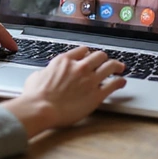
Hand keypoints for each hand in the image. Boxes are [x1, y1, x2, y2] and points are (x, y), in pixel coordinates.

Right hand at [3, 46, 125, 137]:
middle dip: (103, 58)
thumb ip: (46, 71)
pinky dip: (120, 82)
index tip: (89, 57)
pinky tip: (122, 82)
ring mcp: (90, 80)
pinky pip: (114, 84)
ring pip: (110, 66)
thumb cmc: (35, 95)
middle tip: (106, 61)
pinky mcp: (96, 95)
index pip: (83, 50)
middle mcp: (80, 67)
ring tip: (120, 68)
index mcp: (65, 60)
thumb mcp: (36, 76)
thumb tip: (46, 74)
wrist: (41, 108)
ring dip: (116, 66)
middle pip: (99, 55)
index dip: (87, 53)